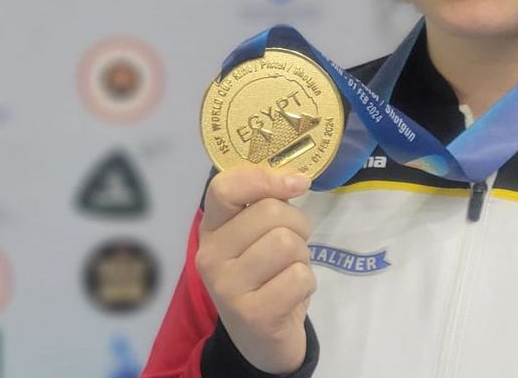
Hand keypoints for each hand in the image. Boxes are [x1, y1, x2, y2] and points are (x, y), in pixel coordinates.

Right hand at [196, 166, 315, 373]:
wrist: (261, 339)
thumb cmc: (264, 277)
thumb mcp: (255, 238)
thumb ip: (267, 204)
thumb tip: (297, 178)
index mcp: (211, 230)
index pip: (225, 188)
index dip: (264, 178)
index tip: (297, 183)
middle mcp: (210, 256)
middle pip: (270, 212)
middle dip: (298, 224)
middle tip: (293, 245)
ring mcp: (227, 287)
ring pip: (287, 243)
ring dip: (302, 256)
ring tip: (289, 270)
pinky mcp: (252, 314)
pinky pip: (298, 277)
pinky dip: (307, 282)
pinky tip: (292, 294)